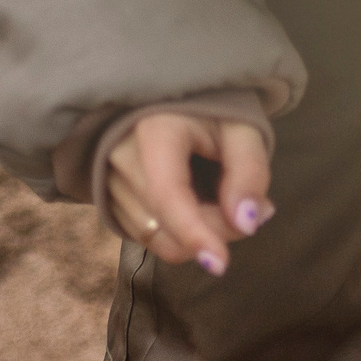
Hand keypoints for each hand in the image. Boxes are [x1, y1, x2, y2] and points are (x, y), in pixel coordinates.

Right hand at [103, 111, 271, 275]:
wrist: (171, 96)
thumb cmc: (211, 110)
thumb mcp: (243, 130)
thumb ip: (250, 172)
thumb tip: (246, 224)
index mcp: (153, 129)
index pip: (167, 194)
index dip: (195, 233)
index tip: (221, 263)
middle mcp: (119, 155)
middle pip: (166, 226)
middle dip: (216, 231)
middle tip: (252, 209)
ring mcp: (108, 180)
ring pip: (156, 239)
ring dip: (199, 235)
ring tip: (225, 201)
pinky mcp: (109, 200)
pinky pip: (147, 238)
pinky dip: (179, 235)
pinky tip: (198, 208)